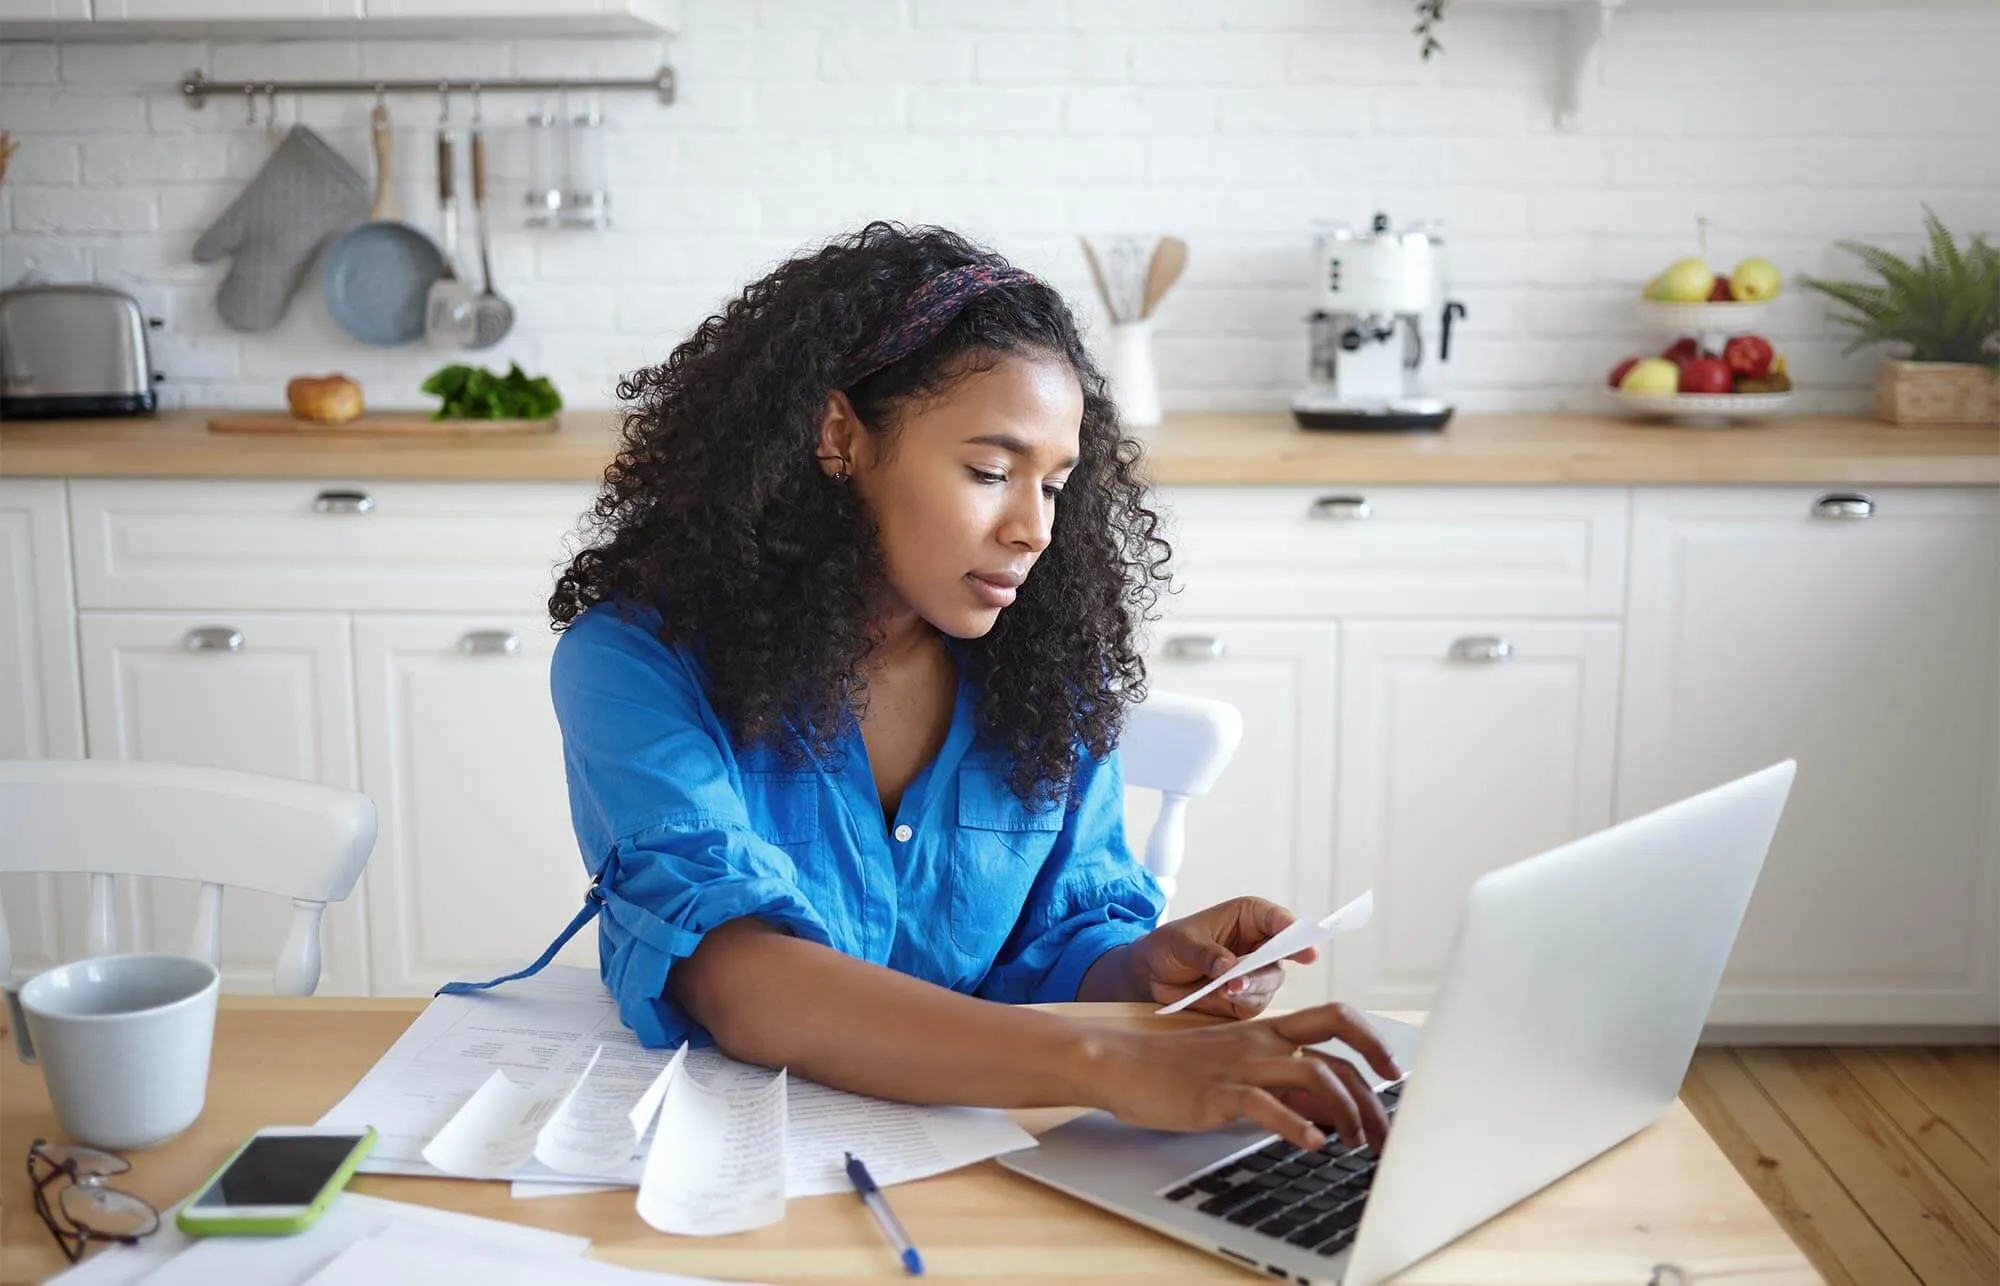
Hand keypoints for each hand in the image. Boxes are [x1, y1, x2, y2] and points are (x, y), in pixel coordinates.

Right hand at [1085, 1004, 1402, 1152]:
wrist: (1122, 1063)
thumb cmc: (1177, 1068)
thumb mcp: (1238, 1066)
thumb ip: (1281, 1079)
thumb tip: (1326, 1109)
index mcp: (1269, 1030)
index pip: (1337, 1019)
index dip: (1373, 1042)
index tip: (1393, 1073)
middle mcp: (1262, 1041)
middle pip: (1338, 1051)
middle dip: (1373, 1093)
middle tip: (1385, 1131)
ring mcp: (1242, 1065)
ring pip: (1314, 1074)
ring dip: (1346, 1111)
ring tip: (1355, 1144)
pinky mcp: (1218, 1091)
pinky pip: (1266, 1104)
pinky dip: (1296, 1125)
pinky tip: (1313, 1143)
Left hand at [1132, 897, 1318, 1019]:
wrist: (1151, 976)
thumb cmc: (1169, 946)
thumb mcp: (1182, 942)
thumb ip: (1206, 952)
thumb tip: (1228, 966)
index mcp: (1250, 917)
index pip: (1279, 920)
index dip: (1293, 931)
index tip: (1304, 945)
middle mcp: (1259, 944)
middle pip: (1283, 954)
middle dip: (1272, 964)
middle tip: (1259, 971)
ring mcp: (1256, 973)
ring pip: (1271, 981)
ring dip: (1253, 985)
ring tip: (1229, 986)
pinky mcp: (1246, 999)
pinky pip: (1255, 1003)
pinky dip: (1243, 1000)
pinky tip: (1225, 996)